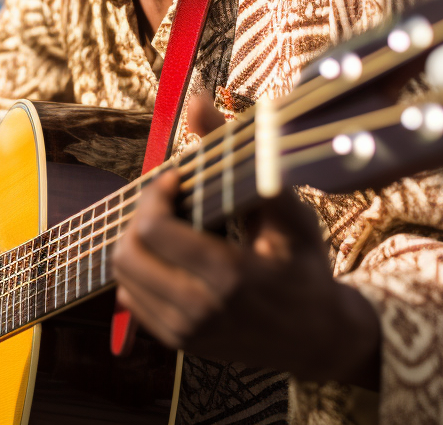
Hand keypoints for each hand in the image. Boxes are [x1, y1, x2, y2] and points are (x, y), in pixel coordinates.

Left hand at [112, 170, 379, 387]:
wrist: (319, 336)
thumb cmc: (305, 263)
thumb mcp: (283, 206)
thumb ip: (236, 151)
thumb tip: (196, 99)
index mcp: (227, 275)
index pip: (153, 229)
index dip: (155, 193)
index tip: (176, 178)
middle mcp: (200, 310)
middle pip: (127, 254)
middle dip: (140, 215)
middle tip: (169, 199)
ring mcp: (186, 332)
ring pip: (123, 277)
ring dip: (137, 241)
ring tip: (170, 223)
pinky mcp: (180, 344)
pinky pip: (132, 300)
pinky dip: (141, 269)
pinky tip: (171, 253)